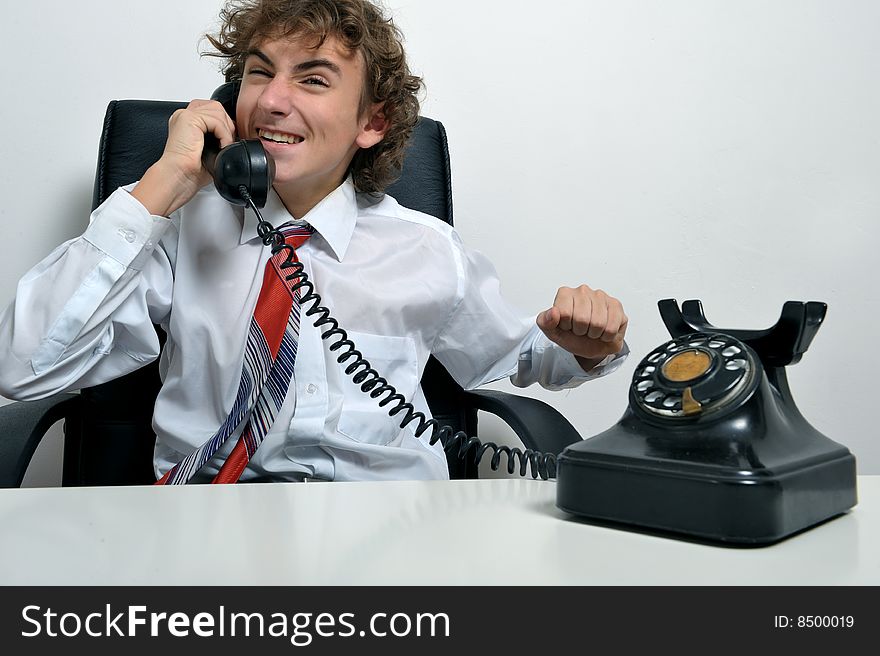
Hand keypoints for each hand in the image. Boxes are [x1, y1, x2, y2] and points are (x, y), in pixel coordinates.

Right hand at [131, 99, 235, 215]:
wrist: (179, 176)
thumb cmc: (189, 171)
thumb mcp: (209, 151)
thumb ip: (218, 140)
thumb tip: (235, 140)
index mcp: (186, 123)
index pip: (211, 110)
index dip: (223, 123)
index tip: (227, 140)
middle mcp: (184, 116)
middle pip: (215, 107)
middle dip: (226, 124)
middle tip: (227, 143)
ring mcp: (185, 115)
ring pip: (217, 111)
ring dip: (226, 131)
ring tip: (224, 146)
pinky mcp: (188, 119)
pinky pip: (216, 120)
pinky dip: (224, 134)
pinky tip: (221, 147)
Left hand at [536, 285, 627, 370]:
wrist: (590, 344)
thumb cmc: (571, 335)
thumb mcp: (552, 332)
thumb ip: (545, 322)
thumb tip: (553, 312)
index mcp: (565, 294)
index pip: (564, 313)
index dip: (565, 326)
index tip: (566, 325)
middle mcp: (583, 290)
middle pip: (582, 319)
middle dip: (580, 330)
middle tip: (580, 329)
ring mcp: (601, 296)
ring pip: (598, 323)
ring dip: (594, 334)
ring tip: (591, 330)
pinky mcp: (616, 305)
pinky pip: (612, 327)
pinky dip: (606, 336)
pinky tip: (603, 330)